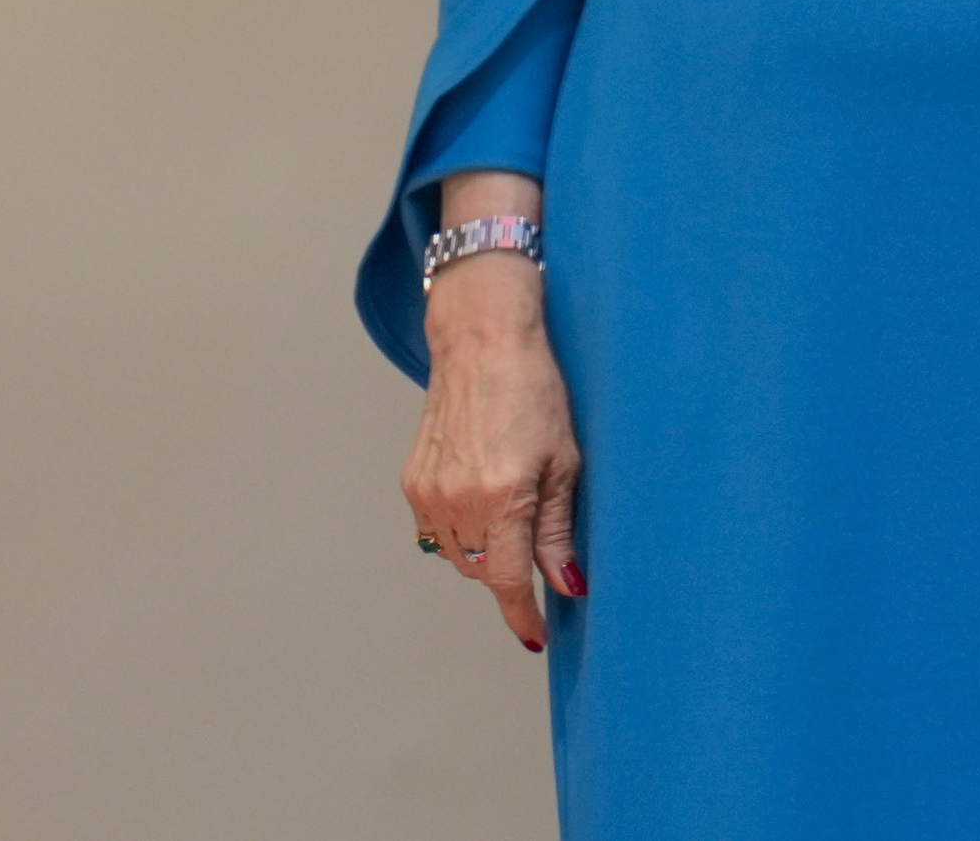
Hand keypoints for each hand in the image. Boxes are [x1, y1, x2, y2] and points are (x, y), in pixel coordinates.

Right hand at [403, 260, 582, 651]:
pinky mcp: (412, 483)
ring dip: (485, 552)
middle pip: (484, 571)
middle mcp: (458, 503)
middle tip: (538, 543)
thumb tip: (567, 583)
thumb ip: (559, 529)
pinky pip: (435, 532)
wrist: (483, 344)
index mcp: (502, 499)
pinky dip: (460, 531)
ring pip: (457, 557)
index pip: (509, 581)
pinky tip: (483, 497)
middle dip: (511, 571)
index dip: (523, 615)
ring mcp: (429, 494)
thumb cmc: (535, 392)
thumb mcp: (565, 461)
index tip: (536, 636)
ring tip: (511, 508)